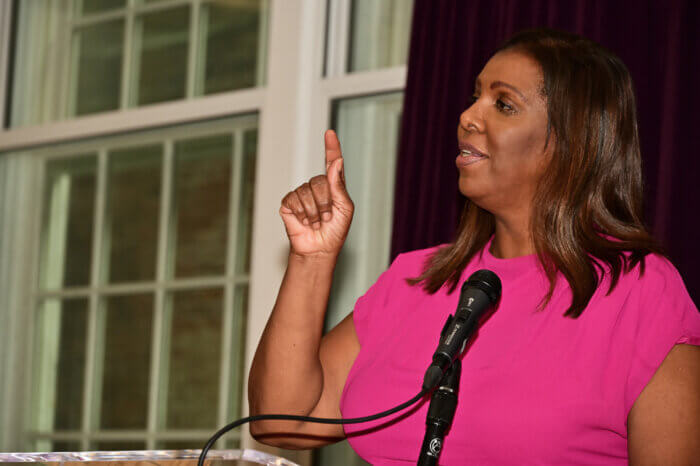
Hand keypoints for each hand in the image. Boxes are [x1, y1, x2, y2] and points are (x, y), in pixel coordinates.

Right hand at [280, 130, 353, 258]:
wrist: (319, 250)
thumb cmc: (335, 231)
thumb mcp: (345, 209)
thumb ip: (339, 186)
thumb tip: (336, 162)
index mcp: (334, 186)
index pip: (332, 162)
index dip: (331, 148)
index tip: (330, 133)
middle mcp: (317, 187)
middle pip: (320, 181)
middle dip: (326, 203)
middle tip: (327, 218)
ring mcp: (301, 194)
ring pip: (307, 192)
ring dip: (314, 212)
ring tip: (316, 222)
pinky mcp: (289, 203)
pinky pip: (294, 199)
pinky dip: (301, 214)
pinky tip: (304, 222)